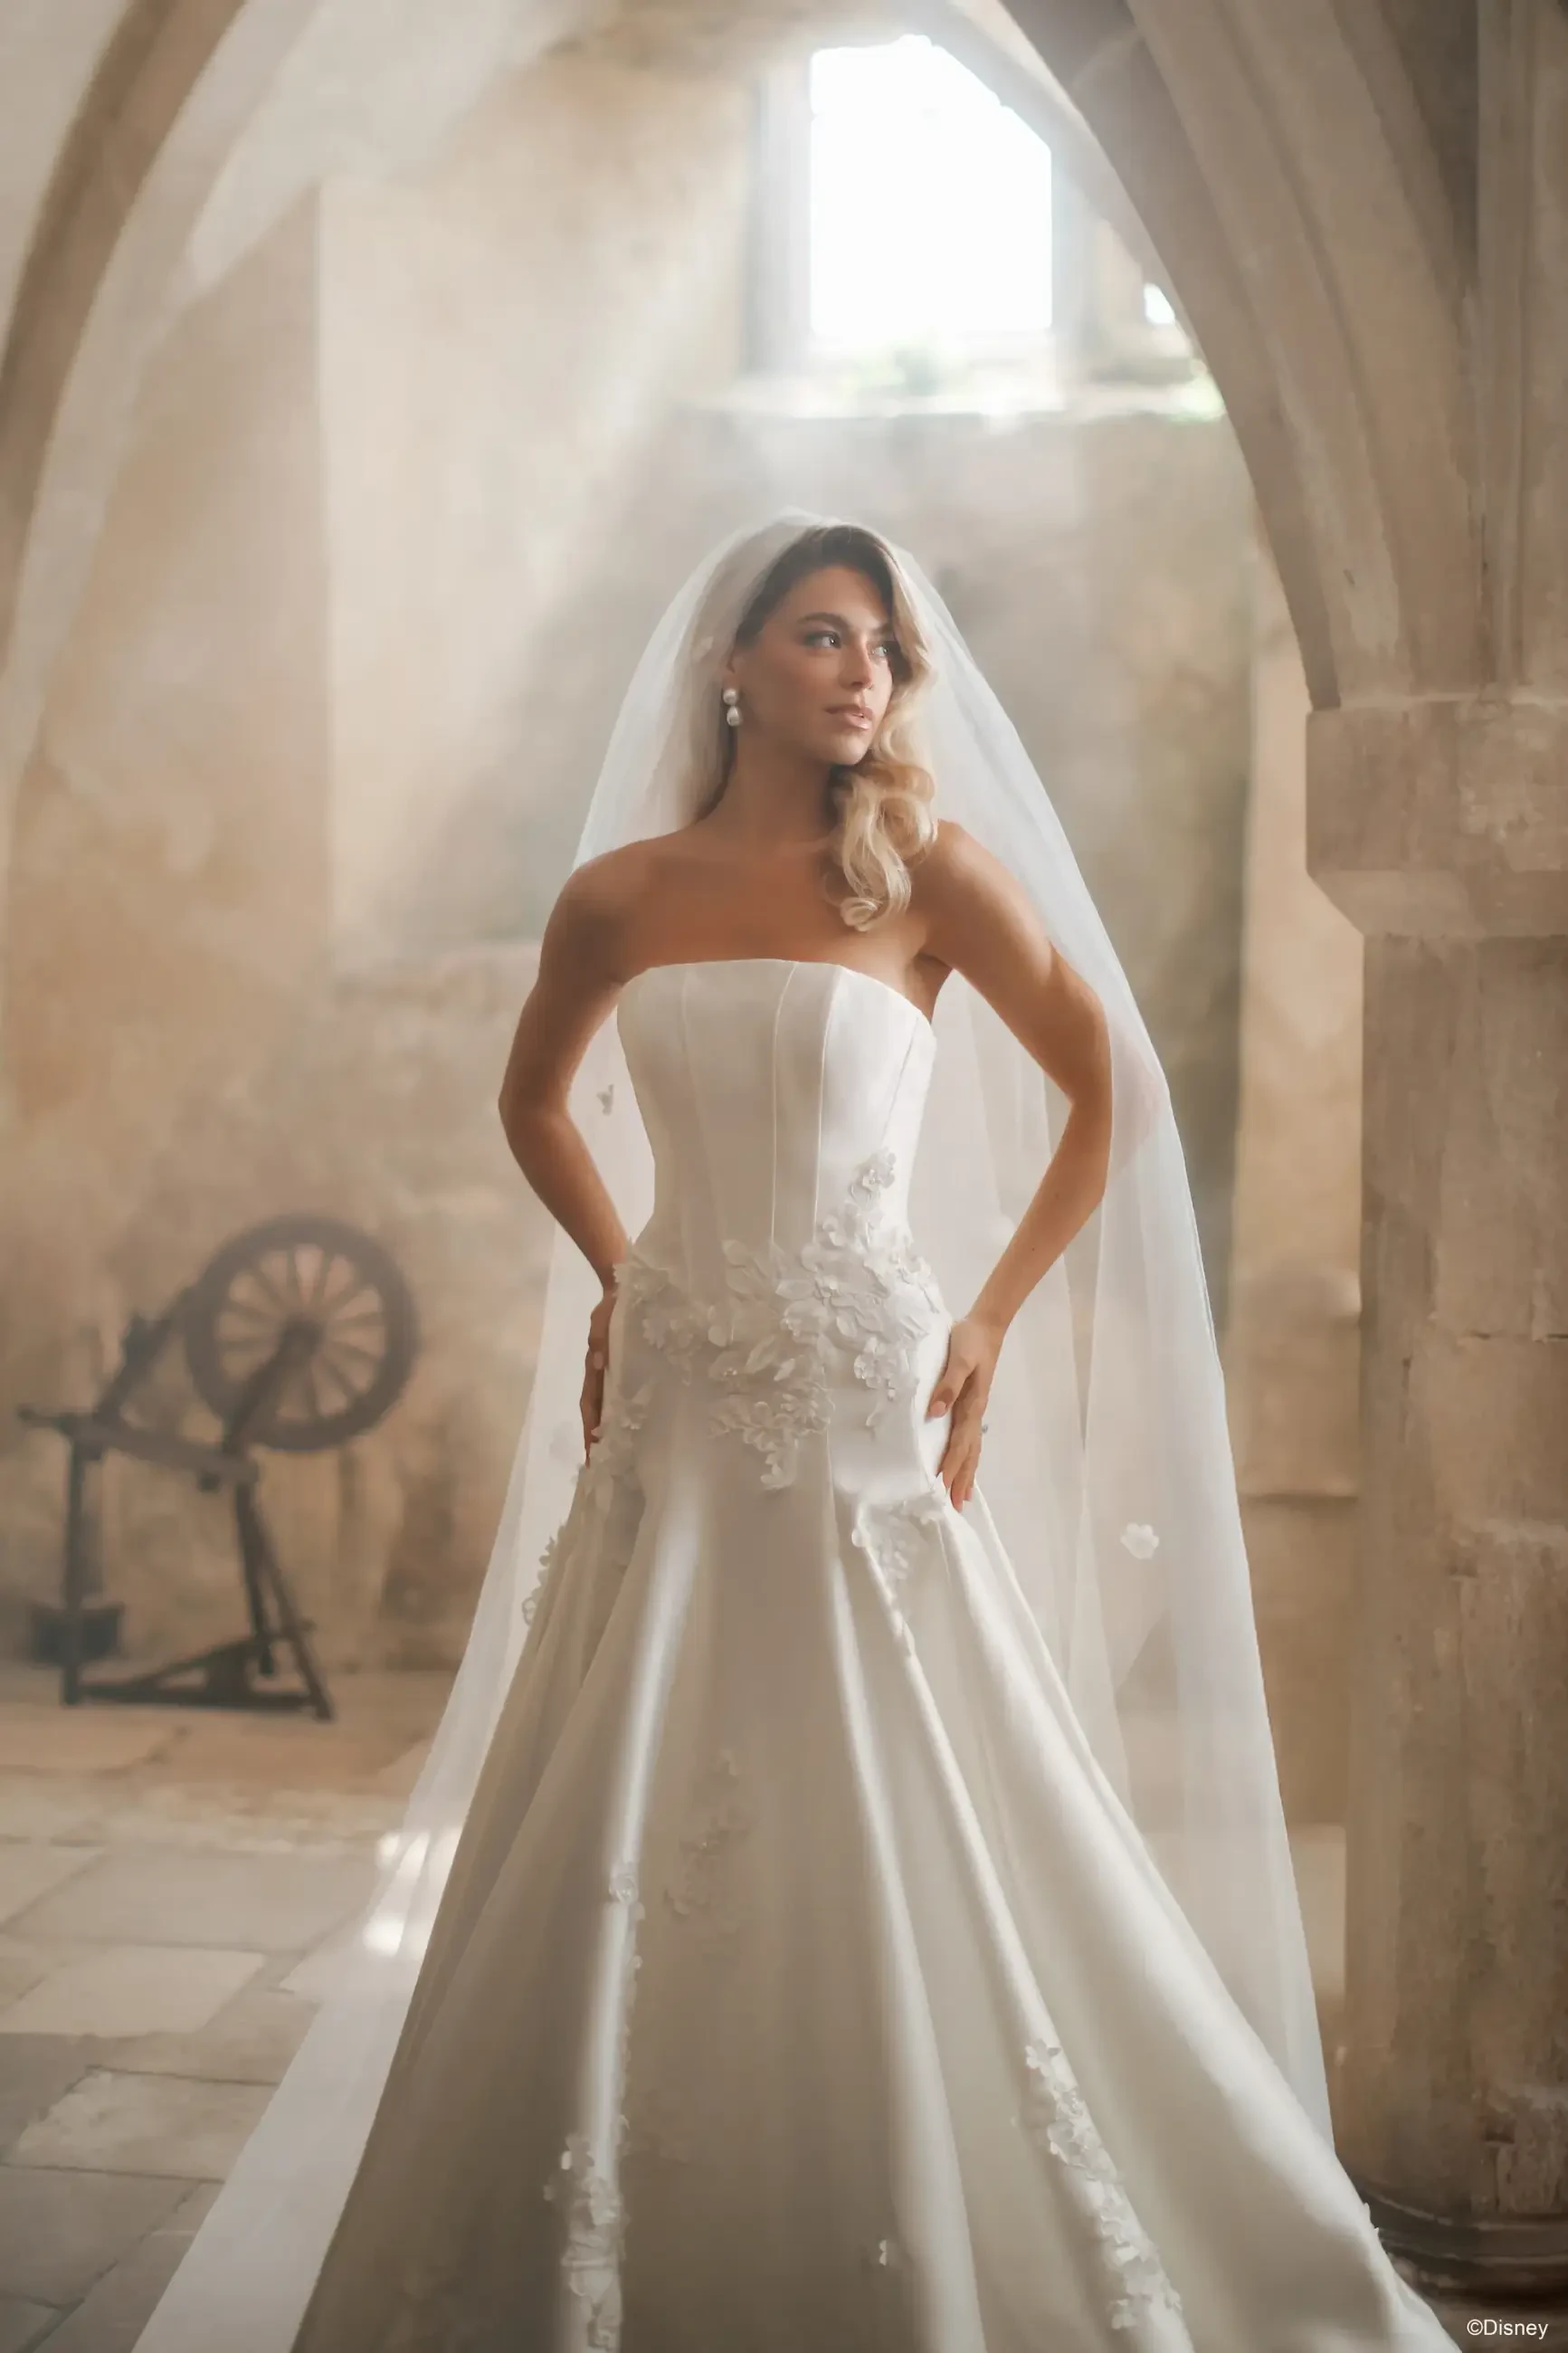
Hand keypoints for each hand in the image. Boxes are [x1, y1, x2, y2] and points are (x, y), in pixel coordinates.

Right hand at [580, 1282, 617, 1458]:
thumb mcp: (602, 1319)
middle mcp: (604, 1375)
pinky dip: (630, 1412)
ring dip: (615, 1430)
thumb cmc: (612, 1304)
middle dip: (599, 1440)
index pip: (590, 1404)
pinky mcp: (632, 1367)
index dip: (590, 1429)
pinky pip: (629, 1394)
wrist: (626, 1287)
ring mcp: (618, 1373)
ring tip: (622, 1457)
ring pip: (613, 1407)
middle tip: (605, 1467)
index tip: (591, 1452)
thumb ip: (600, 1338)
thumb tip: (598, 1363)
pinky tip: (643, 1427)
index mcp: (595, 1367)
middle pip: (599, 1413)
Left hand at [924, 1314, 1001, 1507]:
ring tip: (962, 1495)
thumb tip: (934, 1414)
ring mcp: (975, 1409)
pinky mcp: (972, 1403)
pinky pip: (969, 1437)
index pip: (960, 1443)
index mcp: (971, 1405)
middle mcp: (975, 1412)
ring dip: (967, 1471)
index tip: (944, 1487)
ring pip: (971, 1448)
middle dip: (962, 1478)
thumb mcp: (959, 1359)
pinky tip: (963, 1462)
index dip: (952, 1466)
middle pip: (969, 1452)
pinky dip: (967, 1455)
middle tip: (956, 1505)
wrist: (986, 1326)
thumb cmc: (970, 1341)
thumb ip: (947, 1385)